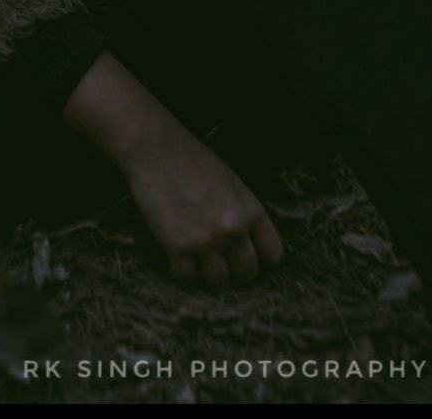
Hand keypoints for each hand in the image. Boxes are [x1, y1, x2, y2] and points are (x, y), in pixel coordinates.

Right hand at [122, 120, 284, 288]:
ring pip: (219, 282)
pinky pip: (187, 277)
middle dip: (237, 270)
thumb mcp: (232, 182)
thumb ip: (243, 213)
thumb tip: (249, 242)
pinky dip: (183, 269)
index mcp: (251, 210)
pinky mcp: (178, 248)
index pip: (273, 254)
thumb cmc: (195, 160)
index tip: (250, 255)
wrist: (158, 150)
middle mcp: (233, 229)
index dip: (263, 258)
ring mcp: (206, 241)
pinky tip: (180, 252)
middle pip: (248, 273)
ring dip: (210, 274)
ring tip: (202, 259)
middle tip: (224, 261)